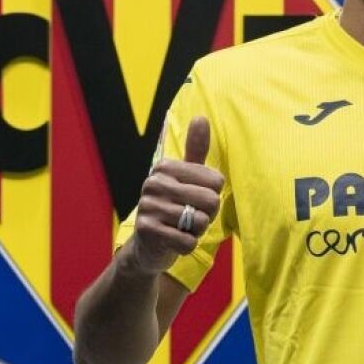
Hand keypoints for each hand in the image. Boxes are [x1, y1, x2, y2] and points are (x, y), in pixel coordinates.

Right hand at [126, 116, 224, 275]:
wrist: (147, 245)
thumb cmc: (174, 208)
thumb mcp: (185, 178)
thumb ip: (195, 150)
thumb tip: (201, 117)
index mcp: (166, 166)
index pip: (216, 182)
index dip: (212, 197)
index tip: (194, 200)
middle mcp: (154, 182)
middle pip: (211, 201)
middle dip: (207, 216)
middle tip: (189, 218)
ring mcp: (148, 206)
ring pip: (200, 223)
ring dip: (195, 232)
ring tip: (180, 228)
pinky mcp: (147, 230)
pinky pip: (187, 241)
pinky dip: (187, 245)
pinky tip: (174, 241)